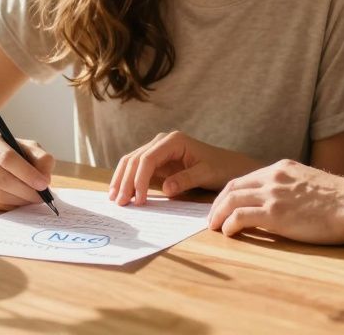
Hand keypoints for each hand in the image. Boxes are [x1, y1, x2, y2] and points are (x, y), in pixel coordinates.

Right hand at [0, 130, 54, 210]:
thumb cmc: (4, 148)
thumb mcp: (23, 144)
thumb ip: (40, 157)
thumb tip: (45, 178)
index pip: (8, 159)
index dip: (28, 173)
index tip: (44, 184)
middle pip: (3, 180)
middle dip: (27, 191)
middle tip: (43, 197)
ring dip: (21, 201)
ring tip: (34, 198)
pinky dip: (11, 206)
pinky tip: (20, 201)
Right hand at [109, 130, 261, 205]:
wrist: (229, 166)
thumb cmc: (221, 168)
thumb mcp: (207, 174)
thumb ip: (186, 179)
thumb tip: (165, 189)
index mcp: (174, 140)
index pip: (148, 158)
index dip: (140, 179)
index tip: (138, 199)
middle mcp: (162, 141)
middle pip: (136, 159)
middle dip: (126, 181)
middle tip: (120, 203)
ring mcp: (158, 150)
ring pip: (132, 162)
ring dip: (122, 180)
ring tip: (114, 199)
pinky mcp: (157, 161)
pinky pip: (137, 168)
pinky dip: (128, 180)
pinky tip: (121, 193)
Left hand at [208, 159, 343, 244]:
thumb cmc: (342, 201)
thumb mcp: (312, 184)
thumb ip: (294, 188)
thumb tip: (286, 204)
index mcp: (282, 168)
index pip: (247, 178)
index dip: (231, 193)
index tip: (225, 205)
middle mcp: (273, 177)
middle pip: (233, 186)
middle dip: (218, 202)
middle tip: (213, 218)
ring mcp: (273, 194)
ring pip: (232, 200)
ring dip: (219, 214)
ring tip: (214, 227)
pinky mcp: (274, 213)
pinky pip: (240, 216)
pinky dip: (230, 224)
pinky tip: (229, 233)